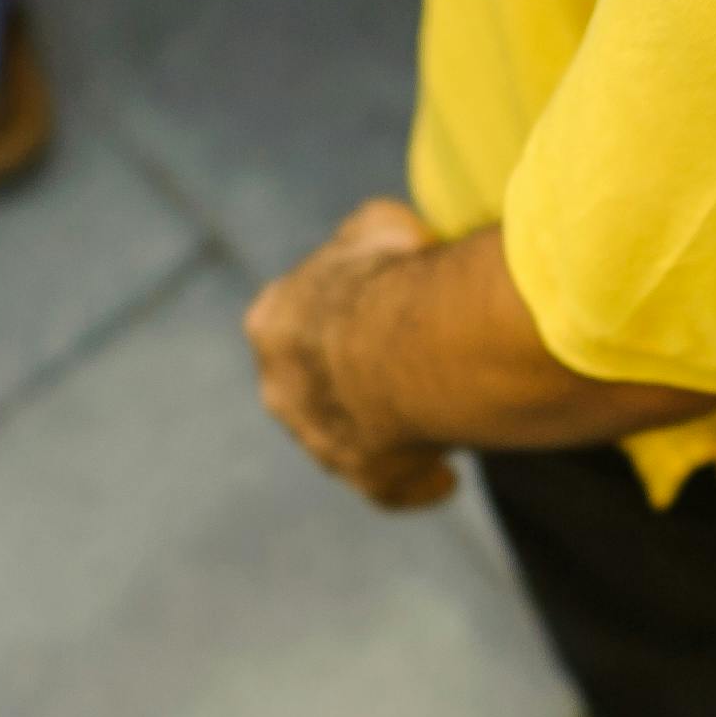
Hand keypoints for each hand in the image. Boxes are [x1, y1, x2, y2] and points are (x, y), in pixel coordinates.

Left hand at [245, 200, 460, 509]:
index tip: (377, 312)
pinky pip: (392, 488)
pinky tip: (443, 477)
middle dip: (352, 381)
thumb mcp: (379, 228)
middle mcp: (282, 390)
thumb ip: (372, 242)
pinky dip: (418, 484)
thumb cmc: (397, 276)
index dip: (340, 316)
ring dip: (386, 429)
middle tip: (405, 369)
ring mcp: (320, 441)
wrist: (416, 344)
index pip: (294, 322)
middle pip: (317, 387)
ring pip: (350, 439)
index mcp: (272, 324)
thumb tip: (394, 243)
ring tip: (435, 418)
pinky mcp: (366, 478)